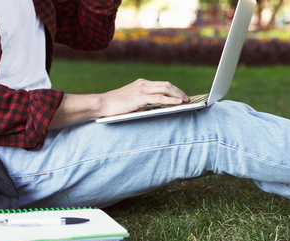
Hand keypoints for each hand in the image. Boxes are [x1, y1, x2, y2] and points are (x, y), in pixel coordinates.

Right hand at [49, 79, 188, 129]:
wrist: (101, 104)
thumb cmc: (115, 105)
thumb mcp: (131, 100)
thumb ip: (142, 101)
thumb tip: (156, 107)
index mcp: (141, 83)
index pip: (162, 84)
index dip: (173, 89)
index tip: (181, 95)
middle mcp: (143, 84)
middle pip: (166, 84)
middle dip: (178, 91)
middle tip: (187, 98)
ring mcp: (142, 89)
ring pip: (165, 89)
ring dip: (177, 95)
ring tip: (186, 101)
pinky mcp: (140, 97)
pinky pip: (159, 97)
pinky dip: (171, 100)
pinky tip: (178, 103)